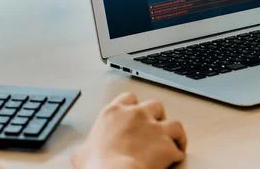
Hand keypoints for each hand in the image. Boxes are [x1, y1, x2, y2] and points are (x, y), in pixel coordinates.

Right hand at [72, 93, 187, 168]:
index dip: (134, 107)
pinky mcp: (166, 145)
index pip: (128, 98)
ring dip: (175, 134)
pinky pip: (178, 148)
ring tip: (174, 142)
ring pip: (174, 124)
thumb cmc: (96, 165)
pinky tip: (175, 159)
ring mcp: (154, 129)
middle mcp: (136, 115)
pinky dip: (178, 153)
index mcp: (113, 113)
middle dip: (158, 116)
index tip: (136, 113)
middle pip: (155, 106)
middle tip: (156, 128)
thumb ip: (87, 146)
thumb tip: (82, 153)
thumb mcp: (81, 153)